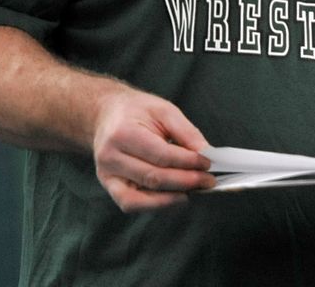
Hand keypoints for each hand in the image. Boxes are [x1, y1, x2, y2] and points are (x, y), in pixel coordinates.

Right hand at [91, 89, 215, 211]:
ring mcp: (106, 175)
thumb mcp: (164, 110)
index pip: (162, 155)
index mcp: (123, 133)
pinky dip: (155, 205)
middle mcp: (110, 157)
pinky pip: (131, 204)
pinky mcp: (109, 186)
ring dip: (172, 198)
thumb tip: (206, 153)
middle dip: (186, 182)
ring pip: (141, 198)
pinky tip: (174, 196)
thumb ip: (186, 132)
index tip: (208, 163)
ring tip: (193, 190)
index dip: (188, 162)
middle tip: (208, 180)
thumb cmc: (136, 111)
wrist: (106, 114)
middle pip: (153, 178)